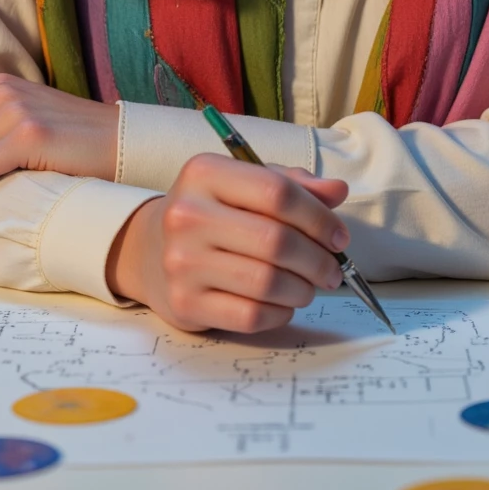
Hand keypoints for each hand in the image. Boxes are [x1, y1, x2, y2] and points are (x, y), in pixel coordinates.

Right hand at [107, 153, 348, 333]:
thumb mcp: (245, 184)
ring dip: (303, 289)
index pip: (277, 192)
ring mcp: (181, 262)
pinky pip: (250, 315)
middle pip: (275, 241)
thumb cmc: (212, 211)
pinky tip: (284, 304)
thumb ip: (293, 185)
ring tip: (309, 286)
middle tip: (333, 270)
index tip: (339, 237)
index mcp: (204, 173)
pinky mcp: (184, 303)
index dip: (318, 217)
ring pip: (267, 283)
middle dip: (318, 260)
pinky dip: (280, 313)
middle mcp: (187, 215)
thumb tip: (337, 191)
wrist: (148, 249)